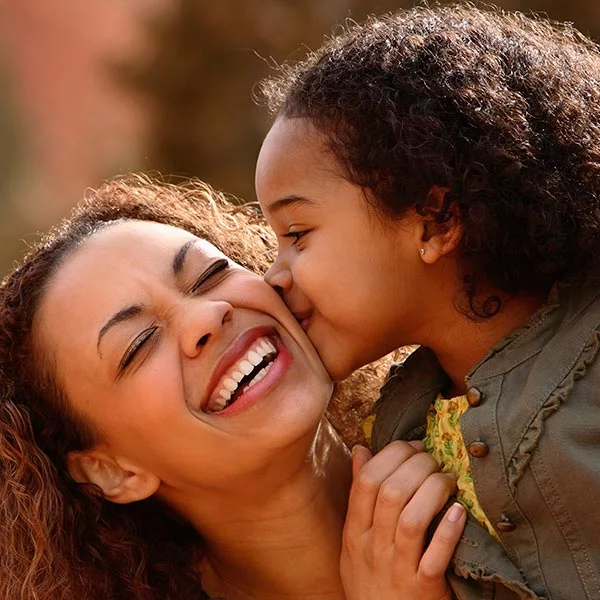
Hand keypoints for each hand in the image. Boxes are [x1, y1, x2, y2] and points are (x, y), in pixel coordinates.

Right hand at [340, 441, 465, 599]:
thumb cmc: (371, 578)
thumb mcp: (355, 539)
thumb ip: (358, 495)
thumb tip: (360, 450)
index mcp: (355, 532)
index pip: (367, 480)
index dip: (391, 455)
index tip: (412, 446)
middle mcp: (373, 548)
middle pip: (391, 493)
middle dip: (417, 466)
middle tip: (434, 459)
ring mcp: (397, 570)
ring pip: (412, 519)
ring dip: (433, 491)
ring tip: (448, 480)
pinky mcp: (424, 590)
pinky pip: (435, 557)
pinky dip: (448, 531)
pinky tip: (458, 512)